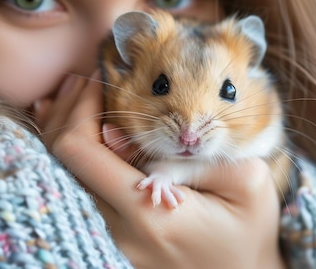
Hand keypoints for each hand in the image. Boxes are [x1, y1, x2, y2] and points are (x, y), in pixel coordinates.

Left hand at [35, 72, 285, 268]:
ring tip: (79, 94)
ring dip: (73, 130)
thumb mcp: (247, 183)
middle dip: (69, 111)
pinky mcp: (117, 238)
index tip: (99, 79)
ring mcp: (113, 237)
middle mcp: (118, 229)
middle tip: (85, 79)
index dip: (79, 106)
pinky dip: (82, 153)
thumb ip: (192, 155)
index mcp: (146, 212)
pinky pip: (86, 189)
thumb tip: (128, 136)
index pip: (80, 151)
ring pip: (70, 174)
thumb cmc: (251, 231)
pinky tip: (83, 127)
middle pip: (63, 161)